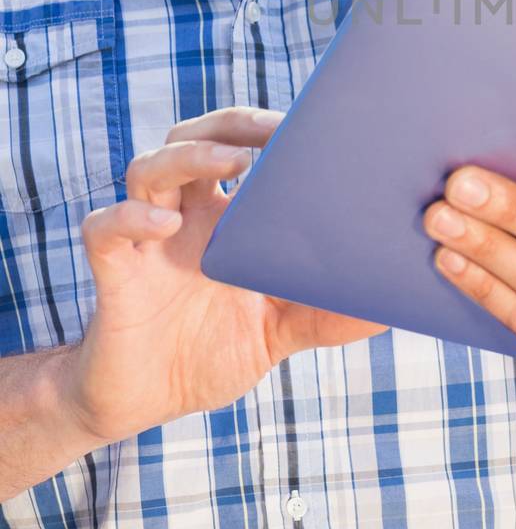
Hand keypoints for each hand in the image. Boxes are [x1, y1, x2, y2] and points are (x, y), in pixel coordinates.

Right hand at [69, 107, 384, 444]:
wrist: (148, 403)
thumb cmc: (214, 351)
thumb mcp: (283, 330)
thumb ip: (330, 313)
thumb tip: (396, 304)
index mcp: (226, 217)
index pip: (242, 146)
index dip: (271, 129)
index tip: (316, 125)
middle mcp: (185, 214)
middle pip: (195, 137)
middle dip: (233, 124)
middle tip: (277, 130)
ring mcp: (146, 238)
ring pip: (150, 168)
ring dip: (189, 155)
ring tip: (234, 161)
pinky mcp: (115, 272)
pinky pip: (107, 228)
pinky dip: (131, 218)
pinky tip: (163, 226)